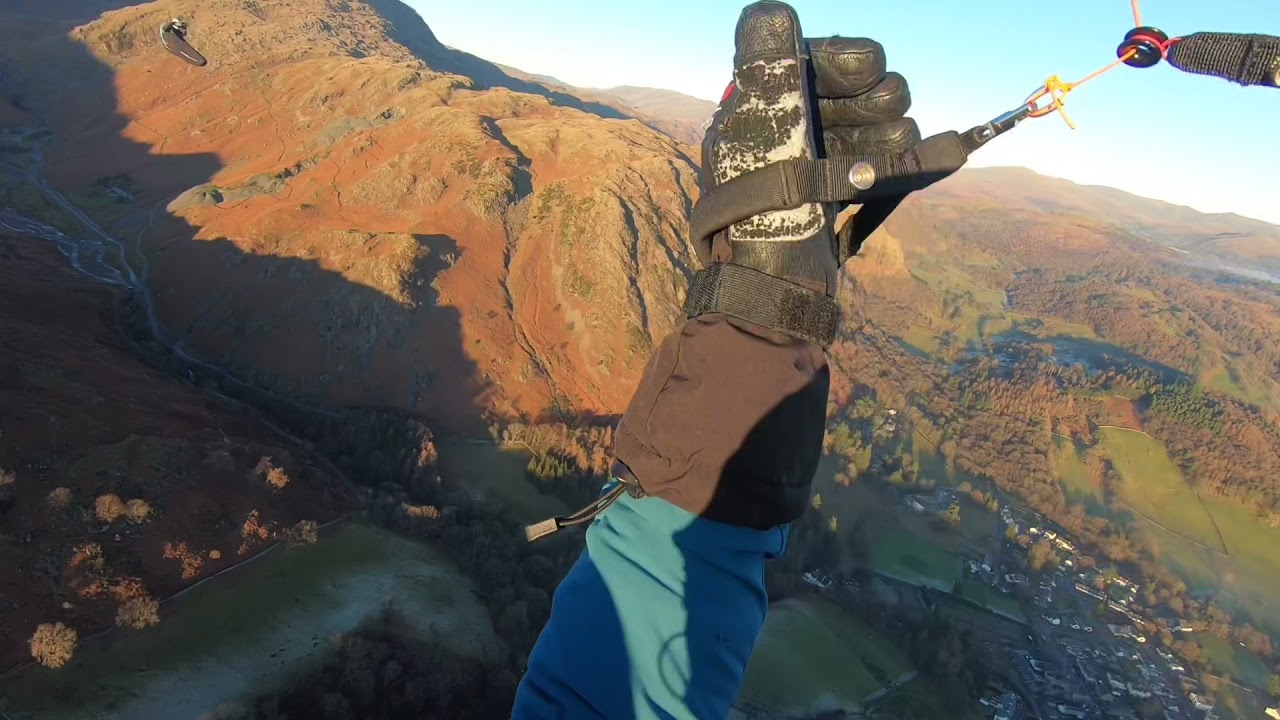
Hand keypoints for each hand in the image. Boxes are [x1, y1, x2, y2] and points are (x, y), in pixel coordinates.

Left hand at [688, 1, 966, 347]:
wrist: (778, 294)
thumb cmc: (763, 211)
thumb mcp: (764, 128)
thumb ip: (770, 65)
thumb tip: (770, 9)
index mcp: (764, 105)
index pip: (819, 57)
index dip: (849, 61)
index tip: (868, 74)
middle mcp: (791, 128)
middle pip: (861, 88)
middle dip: (876, 105)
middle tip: (876, 127)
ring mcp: (820, 162)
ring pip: (884, 124)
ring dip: (893, 137)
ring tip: (878, 164)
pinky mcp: (843, 193)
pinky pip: (891, 161)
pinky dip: (914, 159)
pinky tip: (946, 152)